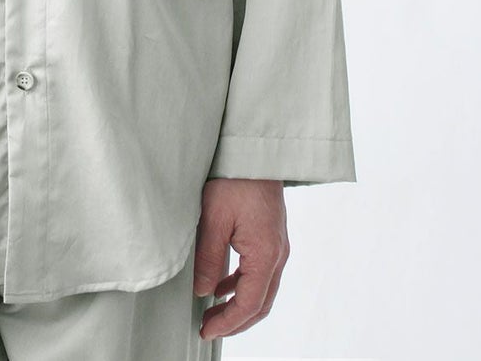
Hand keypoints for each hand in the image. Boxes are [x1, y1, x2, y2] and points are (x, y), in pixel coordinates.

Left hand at [192, 178, 288, 340]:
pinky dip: (243, 284)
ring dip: (239, 304)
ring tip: (212, 311)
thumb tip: (203, 291)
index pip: (249, 304)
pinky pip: (260, 271)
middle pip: (260, 303)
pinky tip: (223, 284)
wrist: (254, 151)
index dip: (227, 323)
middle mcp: (278, 254)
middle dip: (235, 320)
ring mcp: (277, 245)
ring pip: (262, 289)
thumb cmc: (234, 179)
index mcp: (266, 254)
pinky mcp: (271, 235)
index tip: (206, 330)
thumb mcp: (213, 219)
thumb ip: (209, 259)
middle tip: (208, 328)